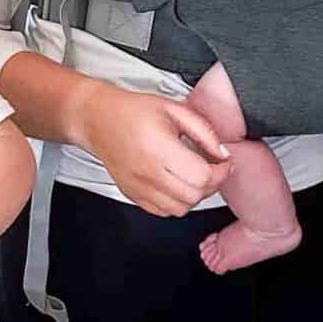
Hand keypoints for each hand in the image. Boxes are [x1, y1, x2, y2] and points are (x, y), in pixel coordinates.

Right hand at [81, 81, 232, 216]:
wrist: (99, 119)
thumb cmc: (134, 111)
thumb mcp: (175, 109)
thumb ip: (204, 131)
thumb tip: (222, 152)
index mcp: (158, 147)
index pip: (201, 176)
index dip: (220, 171)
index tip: (223, 161)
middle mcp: (147, 171)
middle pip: (193, 195)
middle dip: (212, 184)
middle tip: (213, 169)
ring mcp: (138, 187)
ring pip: (180, 209)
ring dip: (195, 196)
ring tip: (194, 177)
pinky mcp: (132, 195)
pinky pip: (162, 212)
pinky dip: (176, 203)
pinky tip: (177, 184)